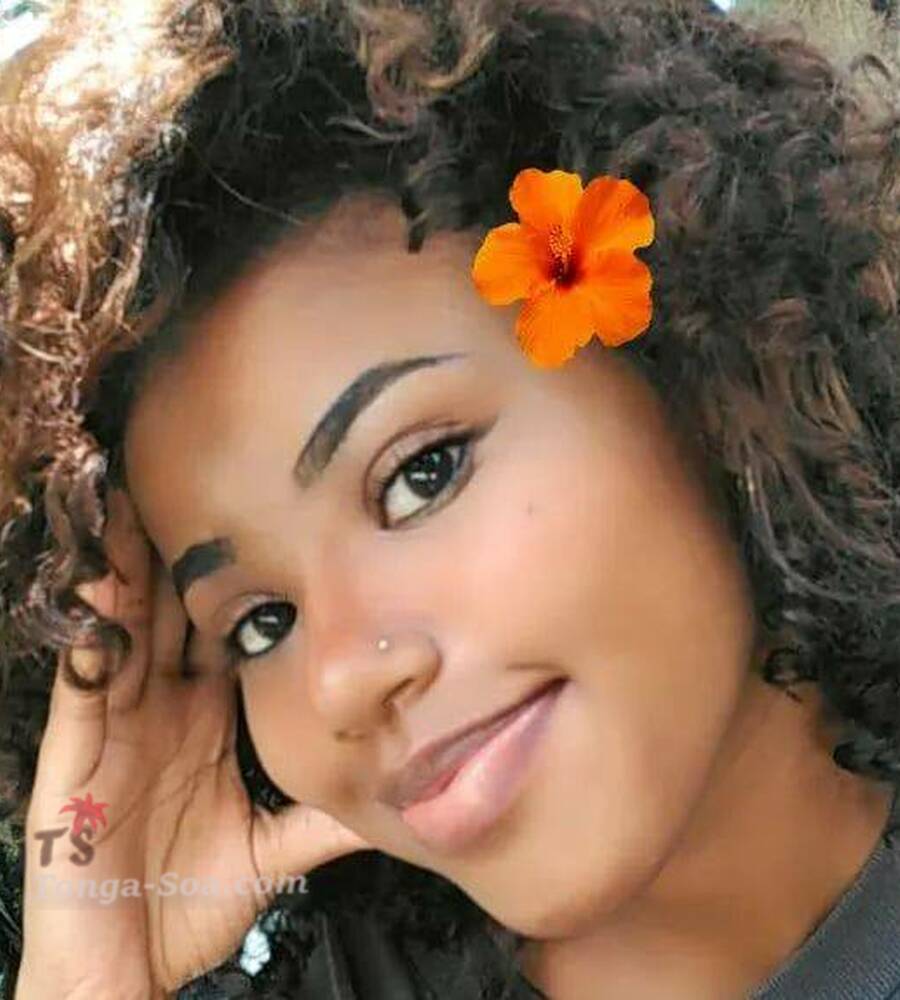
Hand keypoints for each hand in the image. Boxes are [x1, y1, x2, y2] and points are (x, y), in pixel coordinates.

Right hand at [16, 488, 370, 996]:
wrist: (130, 963)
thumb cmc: (193, 900)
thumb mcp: (274, 848)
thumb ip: (327, 818)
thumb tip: (402, 803)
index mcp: (206, 719)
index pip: (224, 635)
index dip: (238, 585)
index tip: (268, 528)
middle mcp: (163, 708)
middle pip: (171, 616)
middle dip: (179, 557)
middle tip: (196, 489)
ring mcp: (118, 722)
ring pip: (125, 631)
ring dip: (130, 573)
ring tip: (140, 509)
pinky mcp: (76, 750)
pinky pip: (83, 682)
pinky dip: (91, 635)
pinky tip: (99, 589)